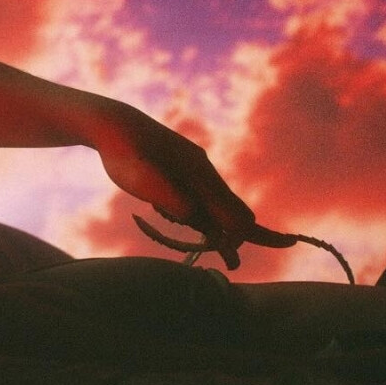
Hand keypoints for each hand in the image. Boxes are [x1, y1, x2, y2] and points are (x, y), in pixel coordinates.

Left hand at [89, 100, 294, 268]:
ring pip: (213, 204)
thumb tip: (200, 222)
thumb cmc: (126, 153)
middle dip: (236, 235)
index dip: (250, 236)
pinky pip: (198, 195)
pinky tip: (175, 213)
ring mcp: (192, 169)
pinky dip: (195, 211)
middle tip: (232, 261)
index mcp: (199, 177)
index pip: (234, 215)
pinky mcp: (180, 168)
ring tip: (205, 241)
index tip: (272, 249)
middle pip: (231, 211)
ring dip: (210, 225)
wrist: (112, 123)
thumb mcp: (147, 182)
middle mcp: (202, 173)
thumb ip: (176, 202)